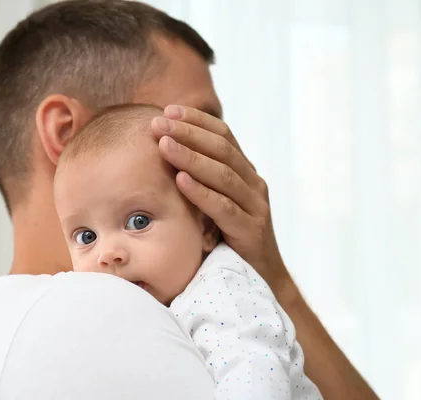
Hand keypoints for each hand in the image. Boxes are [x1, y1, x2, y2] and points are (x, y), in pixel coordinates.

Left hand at [151, 105, 292, 296]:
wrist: (261, 278)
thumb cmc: (229, 238)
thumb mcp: (216, 203)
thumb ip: (202, 179)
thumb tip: (165, 153)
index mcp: (245, 173)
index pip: (223, 136)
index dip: (197, 121)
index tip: (169, 110)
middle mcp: (253, 184)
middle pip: (222, 149)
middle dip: (188, 132)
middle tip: (159, 122)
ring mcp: (256, 207)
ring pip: (223, 174)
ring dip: (191, 156)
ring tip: (164, 144)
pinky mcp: (251, 232)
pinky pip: (224, 208)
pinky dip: (201, 192)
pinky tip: (180, 180)